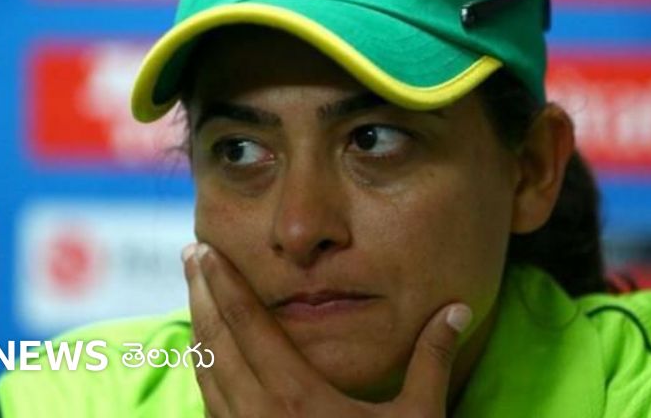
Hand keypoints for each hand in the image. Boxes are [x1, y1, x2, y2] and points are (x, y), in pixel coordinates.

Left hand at [182, 242, 472, 417]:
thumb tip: (459, 308)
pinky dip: (204, 368)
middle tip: (191, 252)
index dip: (225, 283)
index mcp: (297, 397)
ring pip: (206, 371)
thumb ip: (432, 361)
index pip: (248, 324)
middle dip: (200, 292)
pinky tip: (208, 354)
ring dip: (197, 325)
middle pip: (215, 340)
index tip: (207, 249)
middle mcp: (258, 414)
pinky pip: (210, 402)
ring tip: (195, 291)